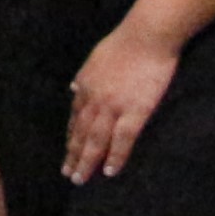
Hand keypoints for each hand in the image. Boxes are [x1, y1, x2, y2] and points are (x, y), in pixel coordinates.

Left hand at [63, 21, 182, 179]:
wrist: (146, 36)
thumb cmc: (125, 42)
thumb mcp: (95, 58)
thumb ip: (85, 76)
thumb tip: (74, 88)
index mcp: (85, 86)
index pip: (75, 117)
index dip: (72, 136)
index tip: (68, 151)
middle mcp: (93, 99)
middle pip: (81, 133)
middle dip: (73, 155)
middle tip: (68, 174)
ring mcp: (112, 107)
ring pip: (95, 140)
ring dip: (86, 161)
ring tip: (80, 179)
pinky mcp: (134, 111)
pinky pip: (122, 140)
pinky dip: (115, 157)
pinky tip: (109, 171)